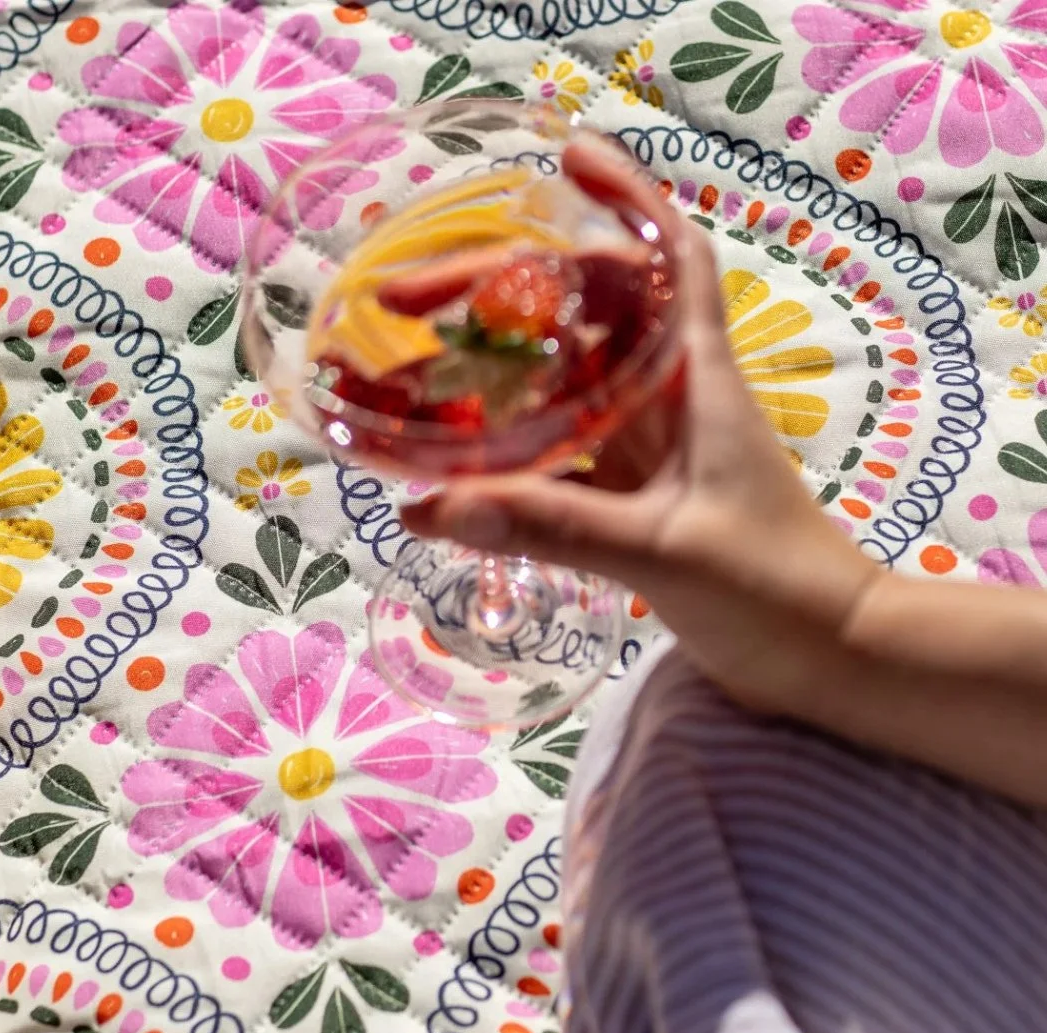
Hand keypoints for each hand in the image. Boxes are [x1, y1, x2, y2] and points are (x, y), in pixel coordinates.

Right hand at [395, 140, 880, 716]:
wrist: (827, 658)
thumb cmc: (773, 589)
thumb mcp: (662, 553)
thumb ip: (557, 525)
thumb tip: (437, 503)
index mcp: (700, 384)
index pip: (676, 263)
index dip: (628, 201)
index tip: (566, 161)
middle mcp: (675, 404)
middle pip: (593, 318)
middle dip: (510, 296)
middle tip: (416, 303)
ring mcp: (655, 455)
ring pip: (569, 391)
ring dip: (502, 380)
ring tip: (416, 376)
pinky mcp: (639, 504)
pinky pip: (563, 463)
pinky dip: (512, 464)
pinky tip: (452, 483)